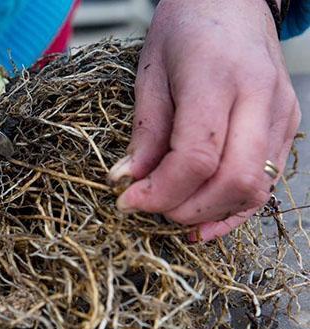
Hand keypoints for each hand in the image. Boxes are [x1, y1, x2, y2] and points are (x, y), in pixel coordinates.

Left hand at [108, 0, 300, 241]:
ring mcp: (281, 113)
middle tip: (150, 208)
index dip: (160, 192)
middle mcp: (259, 98)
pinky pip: (267, 181)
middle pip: (233, 181)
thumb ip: (145, 132)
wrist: (232, 1)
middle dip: (186, 209)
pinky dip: (235, 208)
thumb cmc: (185, 29)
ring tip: (173, 214)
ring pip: (256, 189)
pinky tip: (206, 219)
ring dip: (211, 214)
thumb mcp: (150, 73)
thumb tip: (129, 182)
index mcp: (217, 79)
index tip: (128, 201)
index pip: (196, 158)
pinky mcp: (287, 124)